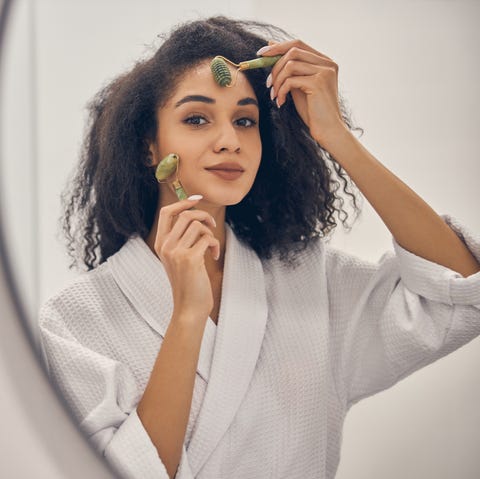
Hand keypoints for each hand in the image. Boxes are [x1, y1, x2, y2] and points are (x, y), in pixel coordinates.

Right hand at [153, 197, 218, 323]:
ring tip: (211, 247)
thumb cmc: (188, 282)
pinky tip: (213, 257)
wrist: (189, 308)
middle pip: (185, 215)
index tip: (197, 199)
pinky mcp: (190, 259)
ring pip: (198, 226)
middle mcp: (165, 246)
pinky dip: (215, 245)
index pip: (166, 213)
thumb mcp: (179, 258)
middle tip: (212, 225)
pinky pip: (208, 238)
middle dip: (203, 215)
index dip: (182, 202)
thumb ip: (182, 238)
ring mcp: (176, 252)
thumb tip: (195, 213)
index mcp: (160, 244)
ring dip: (210, 233)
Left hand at [259, 39, 346, 144]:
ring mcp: (324, 72)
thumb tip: (271, 47)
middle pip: (293, 51)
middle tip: (268, 84)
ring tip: (275, 95)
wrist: (328, 131)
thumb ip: (289, 70)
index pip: (298, 44)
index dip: (278, 47)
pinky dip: (281, 90)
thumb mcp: (299, 87)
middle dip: (275, 66)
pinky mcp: (318, 83)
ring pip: (290, 65)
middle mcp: (327, 63)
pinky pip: (291, 80)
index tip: (261, 54)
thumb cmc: (313, 111)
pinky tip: (281, 102)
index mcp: (325, 62)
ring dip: (277, 81)